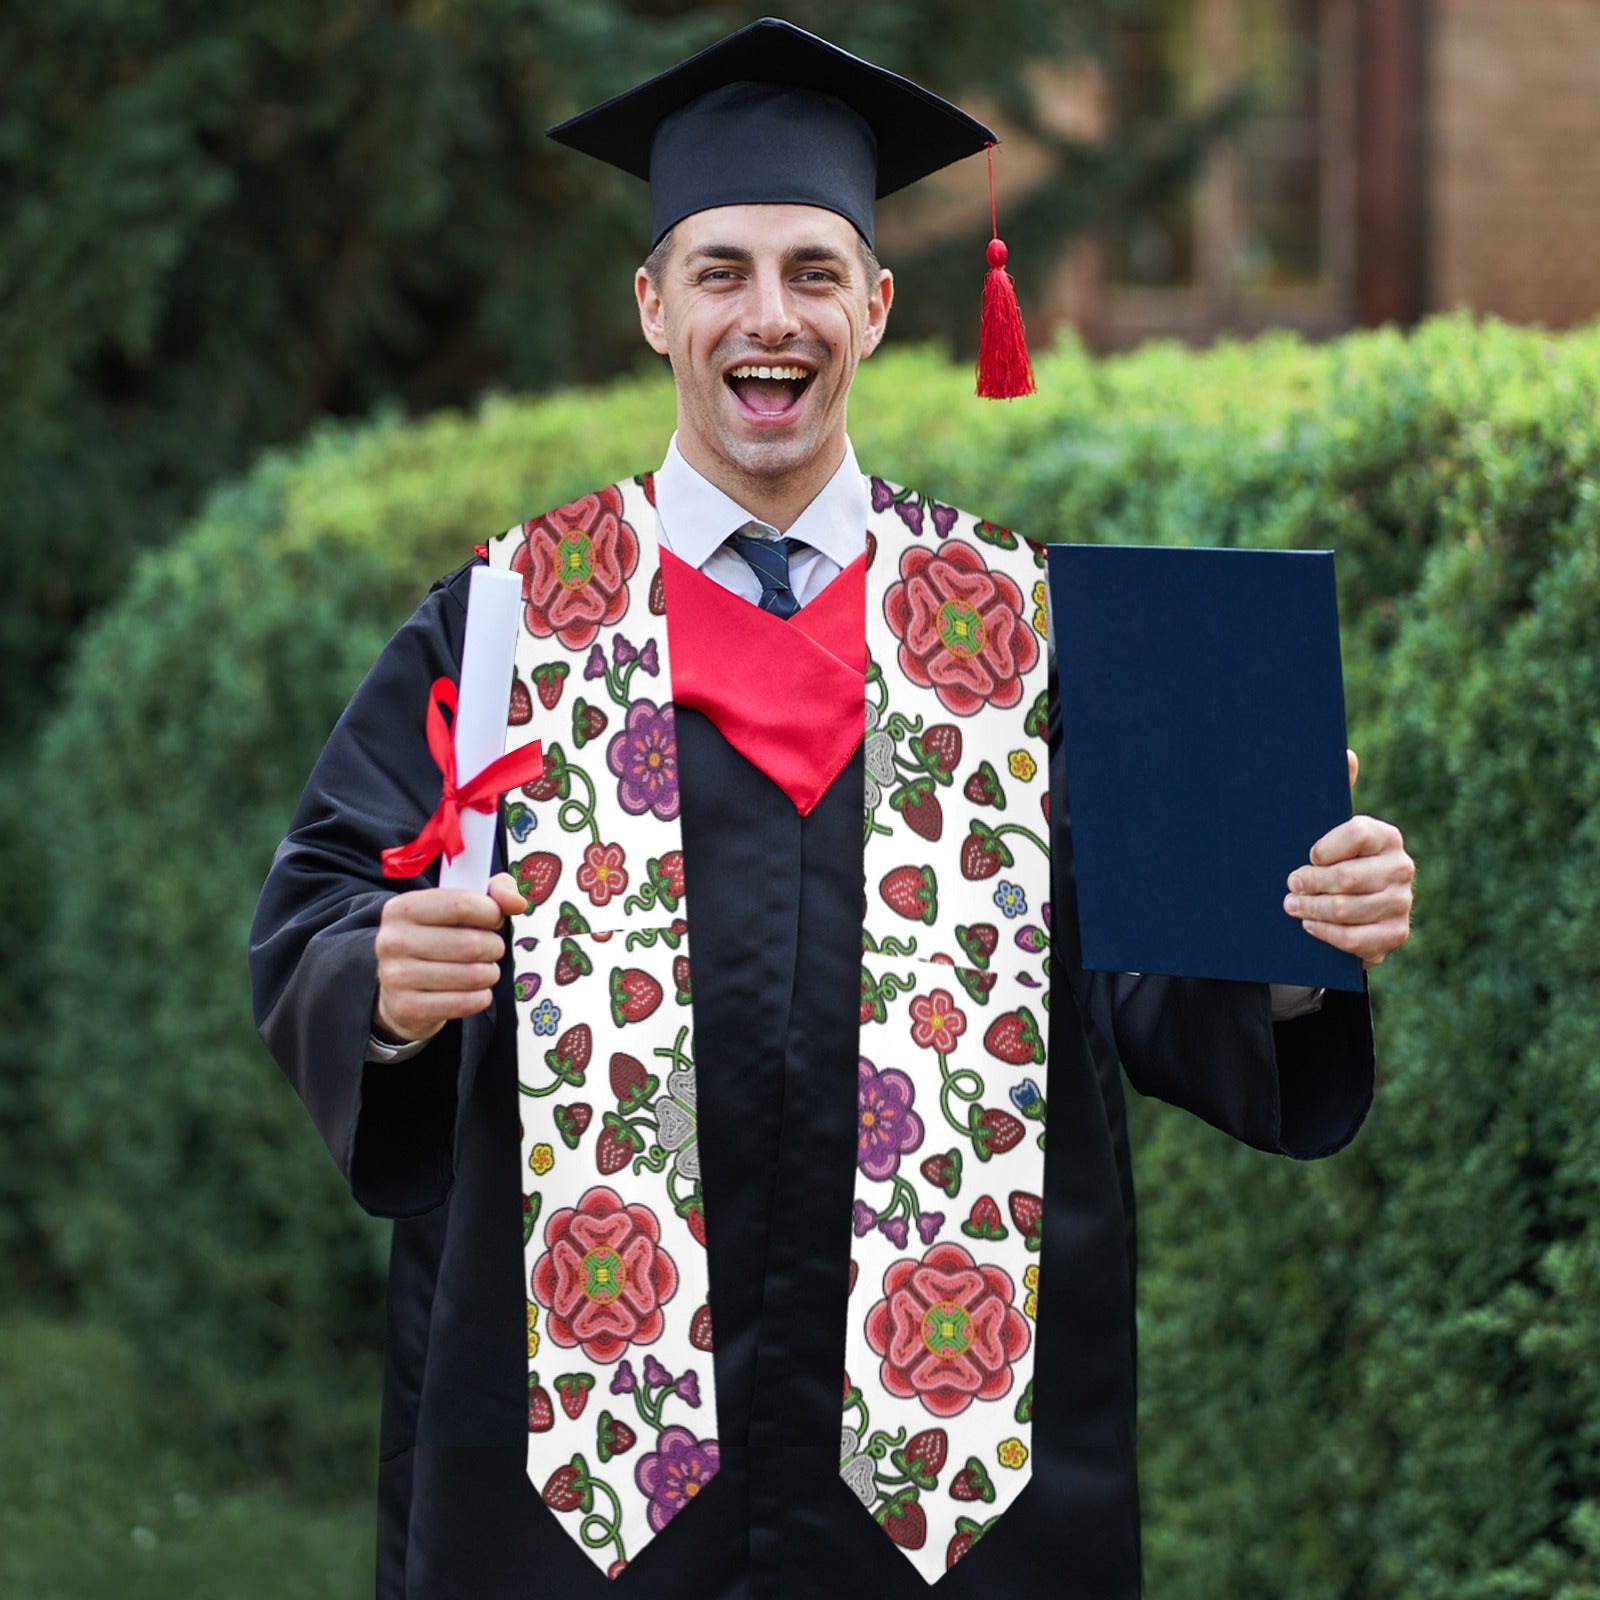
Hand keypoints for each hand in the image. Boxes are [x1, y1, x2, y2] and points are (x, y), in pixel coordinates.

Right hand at [372, 871, 526, 1043]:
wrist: (401, 989)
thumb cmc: (438, 938)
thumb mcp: (460, 905)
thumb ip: (494, 892)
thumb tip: (517, 903)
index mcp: (402, 908)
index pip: (461, 904)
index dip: (491, 912)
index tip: (493, 919)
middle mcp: (392, 940)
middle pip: (472, 944)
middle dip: (494, 947)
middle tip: (490, 949)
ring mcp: (395, 977)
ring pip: (472, 975)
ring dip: (490, 973)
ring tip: (483, 969)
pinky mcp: (406, 1008)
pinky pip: (466, 1003)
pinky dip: (481, 997)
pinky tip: (474, 991)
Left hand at [1283, 750, 1413, 967]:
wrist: (1350, 908)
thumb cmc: (1332, 860)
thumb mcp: (1329, 828)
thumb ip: (1336, 792)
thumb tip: (1346, 754)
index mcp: (1386, 836)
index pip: (1356, 833)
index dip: (1325, 847)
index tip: (1306, 855)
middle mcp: (1401, 867)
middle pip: (1348, 877)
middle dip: (1310, 883)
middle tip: (1289, 885)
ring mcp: (1401, 903)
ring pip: (1348, 909)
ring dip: (1312, 909)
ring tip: (1291, 906)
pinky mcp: (1395, 934)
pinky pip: (1356, 939)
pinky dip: (1327, 934)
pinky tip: (1310, 926)